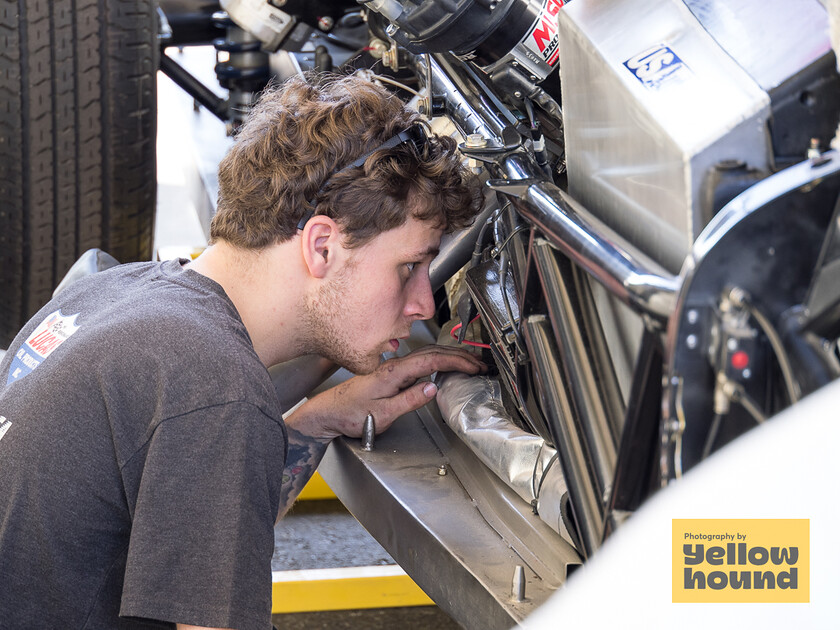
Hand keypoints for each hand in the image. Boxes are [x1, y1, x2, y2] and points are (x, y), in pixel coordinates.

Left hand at [285, 345, 485, 441]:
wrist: (326, 413)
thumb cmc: (349, 414)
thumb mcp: (381, 414)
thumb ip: (408, 400)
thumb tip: (433, 388)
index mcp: (393, 372)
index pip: (432, 361)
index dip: (456, 362)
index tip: (473, 367)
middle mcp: (393, 366)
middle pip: (433, 353)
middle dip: (459, 357)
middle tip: (479, 365)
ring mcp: (392, 368)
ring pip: (426, 355)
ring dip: (450, 357)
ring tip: (468, 364)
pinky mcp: (390, 374)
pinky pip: (419, 362)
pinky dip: (437, 361)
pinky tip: (443, 367)